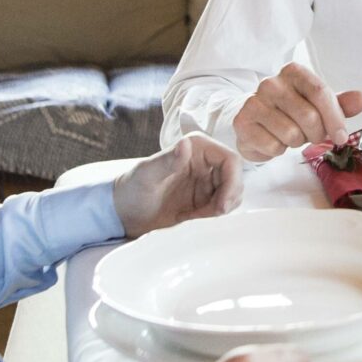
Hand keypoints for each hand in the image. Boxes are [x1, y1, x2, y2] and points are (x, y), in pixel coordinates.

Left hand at [113, 133, 243, 235]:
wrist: (125, 212)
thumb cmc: (132, 188)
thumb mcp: (147, 175)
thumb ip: (167, 161)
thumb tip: (185, 144)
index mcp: (196, 147)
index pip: (230, 160)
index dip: (233, 182)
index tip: (222, 204)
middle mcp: (206, 160)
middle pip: (236, 178)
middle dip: (228, 198)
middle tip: (210, 214)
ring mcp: (208, 180)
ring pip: (234, 193)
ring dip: (222, 207)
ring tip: (197, 215)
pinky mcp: (206, 197)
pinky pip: (224, 205)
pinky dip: (215, 215)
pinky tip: (193, 217)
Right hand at [235, 62, 361, 160]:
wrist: (256, 120)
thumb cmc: (291, 111)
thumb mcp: (319, 106)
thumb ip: (342, 104)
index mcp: (293, 72)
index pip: (320, 93)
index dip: (335, 118)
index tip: (341, 136)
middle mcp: (271, 83)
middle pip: (309, 116)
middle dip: (316, 133)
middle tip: (310, 133)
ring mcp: (254, 102)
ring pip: (291, 134)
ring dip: (296, 142)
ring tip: (290, 134)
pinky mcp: (242, 122)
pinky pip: (274, 146)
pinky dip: (279, 150)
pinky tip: (274, 139)